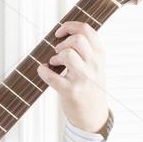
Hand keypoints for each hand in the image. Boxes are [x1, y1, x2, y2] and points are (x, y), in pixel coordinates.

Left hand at [36, 20, 110, 135]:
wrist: (94, 115)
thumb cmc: (90, 86)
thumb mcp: (96, 65)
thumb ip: (86, 49)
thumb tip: (64, 33)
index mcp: (100, 55)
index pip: (86, 30)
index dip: (69, 26)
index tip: (59, 32)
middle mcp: (94, 65)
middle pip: (77, 40)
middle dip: (63, 43)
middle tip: (58, 52)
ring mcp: (83, 78)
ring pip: (67, 54)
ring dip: (55, 57)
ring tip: (55, 63)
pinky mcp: (71, 91)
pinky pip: (52, 76)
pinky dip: (43, 71)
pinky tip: (43, 70)